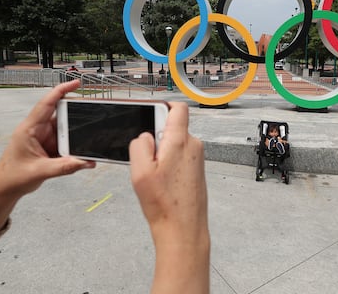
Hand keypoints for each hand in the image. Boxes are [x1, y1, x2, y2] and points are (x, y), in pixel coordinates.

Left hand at [0, 79, 94, 198]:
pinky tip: (78, 154)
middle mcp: (36, 130)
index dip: (62, 90)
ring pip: (64, 130)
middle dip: (76, 116)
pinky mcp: (47, 147)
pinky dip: (72, 147)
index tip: (76, 83)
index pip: (47, 103)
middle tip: (91, 118)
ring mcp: (42, 138)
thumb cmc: (12, 177)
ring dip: (74, 136)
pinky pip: (64, 142)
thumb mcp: (40, 172)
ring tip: (84, 143)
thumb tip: (86, 162)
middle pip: (60, 115)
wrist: (4, 189)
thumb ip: (64, 167)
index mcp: (29, 129)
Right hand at [129, 102, 209, 292]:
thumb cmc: (164, 204)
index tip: (149, 115)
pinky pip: (180, 157)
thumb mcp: (140, 171)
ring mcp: (197, 159)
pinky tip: (163, 183)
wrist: (183, 230)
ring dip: (162, 153)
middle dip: (157, 137)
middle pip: (173, 127)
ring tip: (156, 176)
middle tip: (148, 160)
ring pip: (175, 144)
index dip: (163, 106)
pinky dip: (169, 164)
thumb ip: (140, 145)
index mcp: (180, 141)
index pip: (178, 108)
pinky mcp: (197, 170)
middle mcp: (193, 146)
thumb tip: (145, 135)